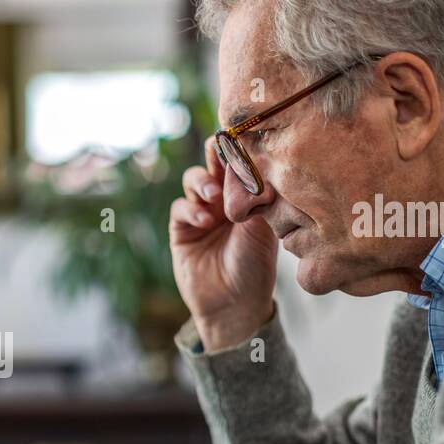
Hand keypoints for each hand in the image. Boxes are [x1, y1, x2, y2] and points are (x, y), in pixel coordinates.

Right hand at [168, 136, 277, 351]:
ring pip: (194, 179)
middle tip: (220, 150)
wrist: (233, 306)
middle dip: (216, 152)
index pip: (240, 160)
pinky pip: (180, 207)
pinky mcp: (181, 229)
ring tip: (213, 195)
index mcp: (248, 194)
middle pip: (214, 161)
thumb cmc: (255, 269)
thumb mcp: (262, 228)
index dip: (240, 147)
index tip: (242, 137)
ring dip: (202, 182)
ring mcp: (202, 211)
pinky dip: (190, 209)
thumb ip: (255, 196)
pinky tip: (204, 221)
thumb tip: (252, 160)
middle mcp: (224, 199)